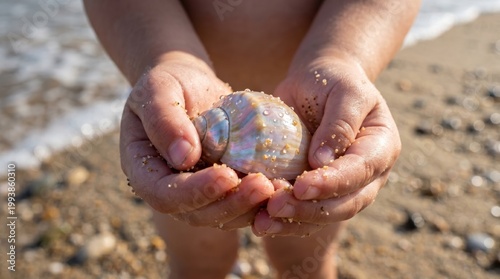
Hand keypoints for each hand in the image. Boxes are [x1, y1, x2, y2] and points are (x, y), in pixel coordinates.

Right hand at [120, 56, 273, 229]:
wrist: (190, 86)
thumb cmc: (170, 83)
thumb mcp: (159, 89)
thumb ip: (164, 120)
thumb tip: (183, 158)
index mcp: (145, 171)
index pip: (165, 195)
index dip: (195, 192)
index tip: (226, 175)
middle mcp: (170, 190)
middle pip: (197, 214)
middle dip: (231, 204)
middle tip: (263, 186)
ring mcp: (198, 193)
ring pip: (223, 215)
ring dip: (251, 207)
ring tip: (279, 187)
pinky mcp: (222, 188)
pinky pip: (242, 203)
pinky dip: (262, 200)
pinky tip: (284, 185)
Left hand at [253, 58, 400, 236]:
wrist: (316, 84)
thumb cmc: (333, 80)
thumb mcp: (344, 91)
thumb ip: (339, 123)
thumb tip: (321, 162)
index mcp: (380, 148)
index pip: (359, 171)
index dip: (332, 183)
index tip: (301, 187)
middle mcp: (366, 175)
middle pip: (344, 204)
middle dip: (309, 210)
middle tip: (275, 206)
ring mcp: (341, 187)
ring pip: (322, 216)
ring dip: (292, 222)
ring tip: (261, 222)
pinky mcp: (317, 191)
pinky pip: (303, 213)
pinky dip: (282, 220)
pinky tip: (258, 220)